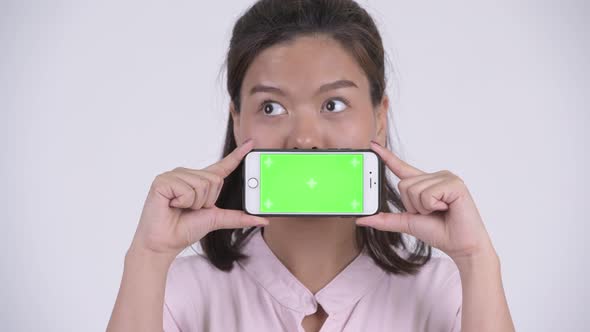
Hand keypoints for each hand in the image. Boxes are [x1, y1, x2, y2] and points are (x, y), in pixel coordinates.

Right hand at [129, 138, 268, 259]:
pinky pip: (186, 189)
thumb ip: (239, 217)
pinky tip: (171, 205)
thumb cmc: (185, 230)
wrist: (164, 243)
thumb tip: (264, 221)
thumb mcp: (217, 219)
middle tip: (190, 209)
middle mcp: (188, 174)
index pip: (222, 166)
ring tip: (179, 208)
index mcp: (201, 181)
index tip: (251, 143)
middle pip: (215, 180)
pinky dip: (182, 202)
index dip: (238, 155)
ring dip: (194, 203)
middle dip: (207, 201)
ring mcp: (174, 175)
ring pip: (202, 185)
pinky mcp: (162, 180)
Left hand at [356, 141, 495, 262]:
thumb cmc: (440, 232)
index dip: (386, 157)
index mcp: (424, 184)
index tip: (372, 145)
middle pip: (404, 184)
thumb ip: (386, 219)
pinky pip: (427, 194)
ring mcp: (446, 177)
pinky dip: (432, 206)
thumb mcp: (407, 223)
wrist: (462, 246)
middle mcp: (436, 176)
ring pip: (414, 189)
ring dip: (423, 207)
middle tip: (431, 212)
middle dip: (412, 205)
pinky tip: (446, 209)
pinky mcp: (455, 183)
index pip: (401, 168)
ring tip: (440, 211)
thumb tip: (362, 220)